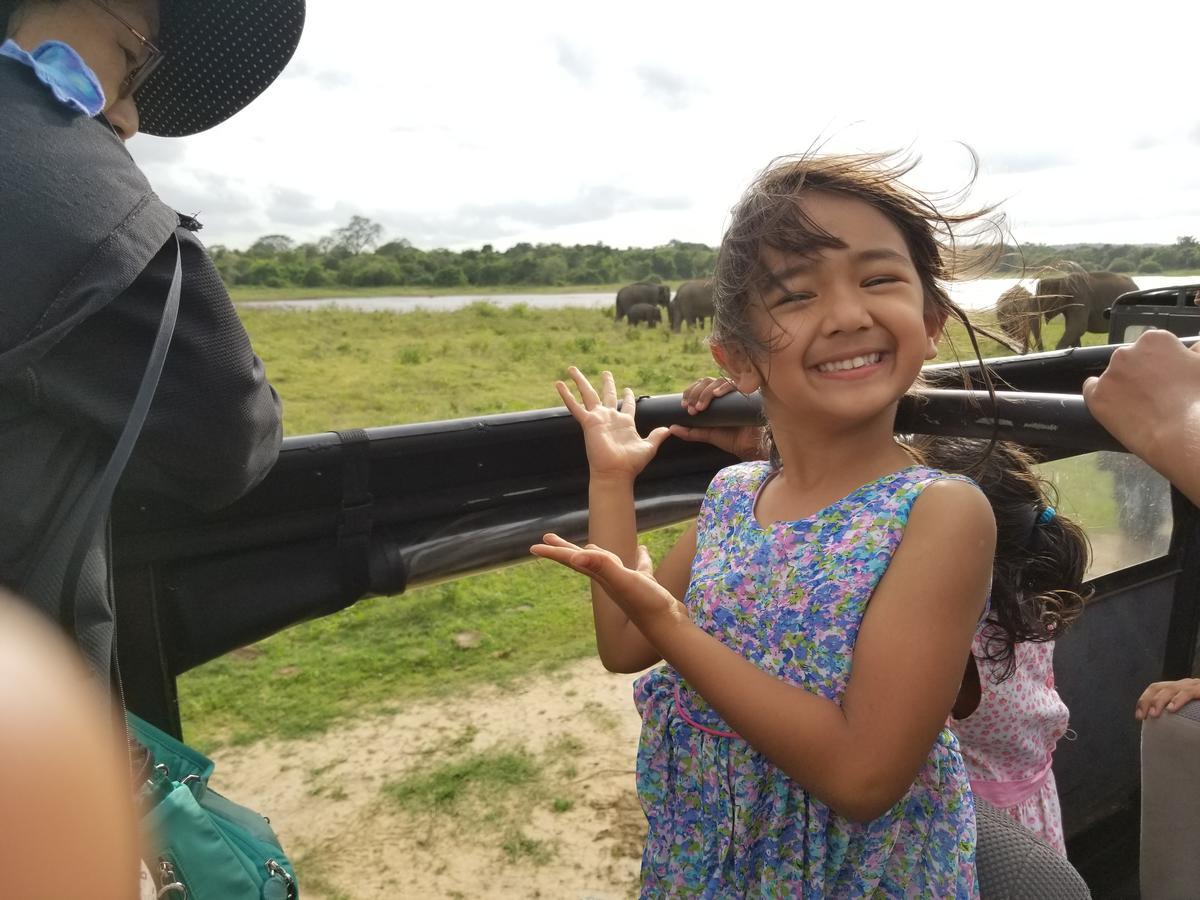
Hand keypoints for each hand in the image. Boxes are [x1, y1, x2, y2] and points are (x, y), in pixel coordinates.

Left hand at [530, 533, 679, 624]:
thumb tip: (576, 555)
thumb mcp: (625, 581)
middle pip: (582, 561)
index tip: (534, 546)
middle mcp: (610, 581)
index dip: (554, 552)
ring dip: (598, 554)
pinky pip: (639, 568)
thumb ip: (603, 567)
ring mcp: (627, 585)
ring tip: (591, 545)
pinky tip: (642, 550)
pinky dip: (639, 558)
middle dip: (564, 549)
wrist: (669, 629)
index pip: (573, 560)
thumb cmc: (647, 605)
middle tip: (547, 538)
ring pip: (607, 565)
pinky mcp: (645, 586)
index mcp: (601, 577)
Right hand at [557, 367, 669, 479]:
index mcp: (625, 422)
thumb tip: (669, 429)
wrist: (616, 472)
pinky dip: (566, 395)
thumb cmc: (631, 463)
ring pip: (588, 395)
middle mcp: (610, 418)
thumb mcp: (649, 447)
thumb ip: (657, 436)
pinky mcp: (588, 423)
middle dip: (607, 383)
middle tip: (606, 372)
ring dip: (580, 381)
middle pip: (607, 395)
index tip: (628, 389)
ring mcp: (598, 419)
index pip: (627, 405)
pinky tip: (559, 384)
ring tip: (571, 369)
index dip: (628, 397)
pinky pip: (575, 406)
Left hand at [670, 376, 765, 460]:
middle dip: (695, 394)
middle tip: (691, 409)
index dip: (689, 393)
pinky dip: (724, 388)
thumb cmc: (729, 439)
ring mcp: (734, 392)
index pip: (698, 386)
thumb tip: (671, 428)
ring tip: (700, 407)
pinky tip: (717, 395)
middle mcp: (723, 392)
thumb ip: (689, 432)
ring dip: (705, 393)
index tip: (684, 406)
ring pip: (717, 382)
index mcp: (713, 398)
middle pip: (706, 382)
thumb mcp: (706, 434)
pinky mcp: (745, 395)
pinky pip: (734, 385)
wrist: (749, 446)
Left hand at [1082, 330, 1199, 469]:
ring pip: (1113, 377)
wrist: (1184, 433)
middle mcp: (1127, 352)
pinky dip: (1101, 398)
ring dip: (1124, 387)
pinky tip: (1114, 408)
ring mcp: (1109, 375)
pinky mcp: (1097, 396)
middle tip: (1156, 395)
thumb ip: (1196, 350)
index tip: (1166, 378)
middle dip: (1140, 374)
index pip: (1152, 348)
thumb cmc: (1198, 400)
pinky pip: (1091, 391)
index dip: (1160, 365)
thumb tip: (1193, 347)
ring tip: (1142, 407)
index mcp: (1154, 340)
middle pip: (1130, 361)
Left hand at [1136, 677, 1199, 719]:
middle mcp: (1183, 684)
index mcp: (1178, 688)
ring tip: (1153, 714)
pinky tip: (1171, 709)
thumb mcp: (1190, 707)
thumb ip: (1178, 712)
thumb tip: (1163, 726)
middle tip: (1142, 716)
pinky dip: (1178, 700)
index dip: (1144, 701)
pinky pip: (1188, 693)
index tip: (1139, 716)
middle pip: (1158, 688)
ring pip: (1170, 689)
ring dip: (1158, 701)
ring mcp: (1192, 685)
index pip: (1155, 689)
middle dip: (1146, 701)